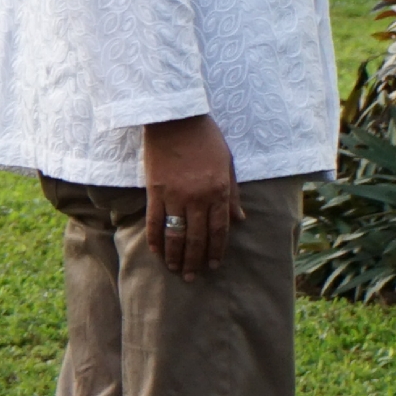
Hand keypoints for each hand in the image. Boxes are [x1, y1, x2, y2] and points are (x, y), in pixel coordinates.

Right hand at [141, 114, 243, 280]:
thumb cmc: (206, 138)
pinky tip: (157, 252)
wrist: (175, 118)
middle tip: (192, 277)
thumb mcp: (228, 163)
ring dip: (175, 256)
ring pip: (175, 235)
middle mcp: (198, 198)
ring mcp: (175, 196)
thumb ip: (233, 193)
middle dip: (195, 261)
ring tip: (175, 270)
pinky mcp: (154, 192)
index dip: (217, 251)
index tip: (214, 266)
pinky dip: (155, 240)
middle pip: (196, 238)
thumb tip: (240, 220)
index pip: (219, 230)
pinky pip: (154, 222)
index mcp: (219, 191)